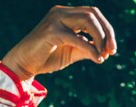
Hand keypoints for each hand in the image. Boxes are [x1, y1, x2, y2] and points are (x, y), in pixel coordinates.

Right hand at [1, 5, 116, 80]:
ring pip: (88, 20)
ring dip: (101, 38)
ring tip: (104, 55)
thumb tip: (103, 51)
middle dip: (107, 32)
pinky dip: (90, 49)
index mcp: (66, 15)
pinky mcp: (52, 32)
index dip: (106, 30)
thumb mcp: (70, 53)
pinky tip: (98, 59)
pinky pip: (77, 38)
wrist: (22, 65)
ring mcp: (56, 19)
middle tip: (113, 51)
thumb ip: (85, 49)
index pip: (93, 14)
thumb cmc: (45, 59)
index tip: (112, 49)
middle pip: (93, 14)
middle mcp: (61, 12)